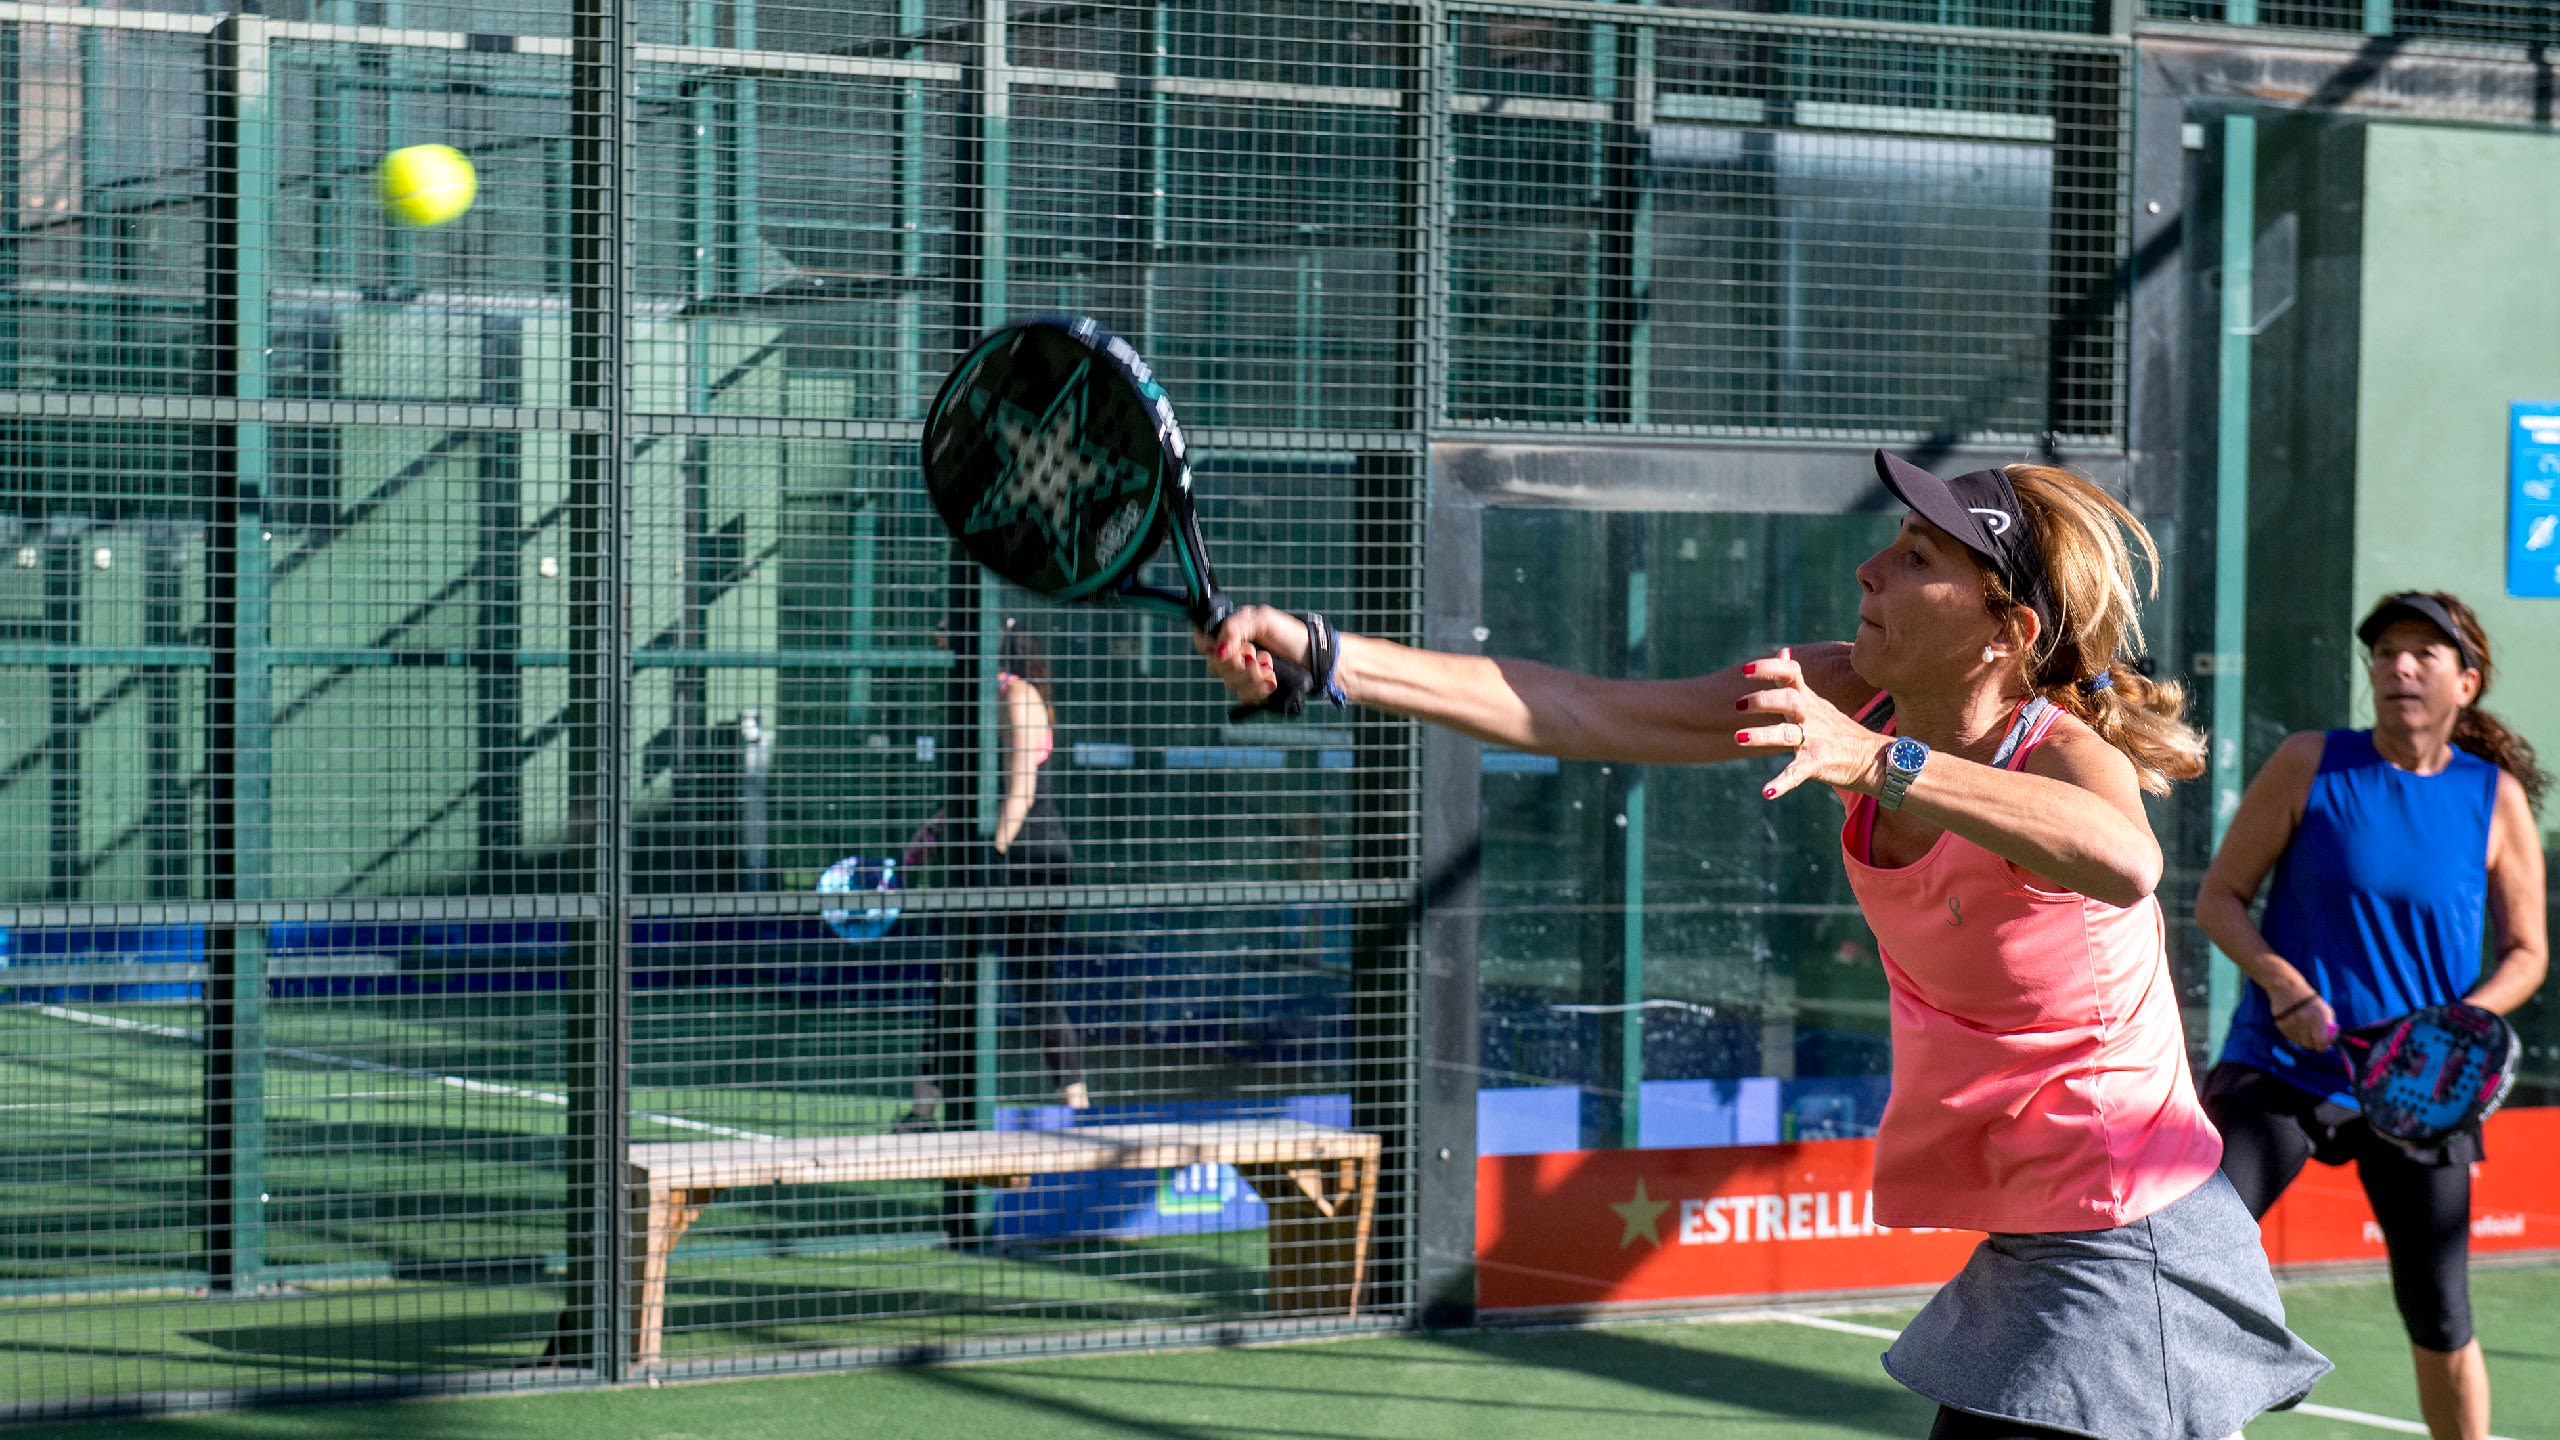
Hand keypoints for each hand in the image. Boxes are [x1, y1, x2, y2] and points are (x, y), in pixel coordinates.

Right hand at [1192, 604, 1305, 707]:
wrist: (1312, 656)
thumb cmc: (1288, 633)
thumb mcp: (1263, 619)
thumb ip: (1237, 628)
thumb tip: (1219, 650)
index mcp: (1231, 634)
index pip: (1203, 642)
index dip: (1207, 646)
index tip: (1224, 648)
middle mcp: (1232, 655)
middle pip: (1215, 666)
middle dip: (1237, 662)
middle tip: (1256, 653)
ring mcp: (1242, 675)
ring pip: (1230, 683)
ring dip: (1252, 675)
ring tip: (1271, 666)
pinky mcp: (1253, 692)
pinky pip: (1244, 696)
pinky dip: (1259, 689)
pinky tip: (1272, 681)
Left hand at [1734, 648, 1888, 800]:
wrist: (1874, 759)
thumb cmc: (1840, 730)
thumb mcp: (1817, 700)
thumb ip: (1795, 679)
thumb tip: (1783, 651)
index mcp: (1808, 700)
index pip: (1790, 674)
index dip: (1768, 668)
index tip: (1745, 669)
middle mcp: (1811, 717)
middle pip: (1788, 701)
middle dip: (1763, 700)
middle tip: (1738, 705)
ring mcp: (1815, 740)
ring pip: (1786, 735)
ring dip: (1761, 735)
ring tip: (1737, 737)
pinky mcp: (1818, 764)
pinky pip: (1797, 773)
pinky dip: (1782, 783)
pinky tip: (1766, 792)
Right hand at [2271, 987, 2337, 1050]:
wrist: (2287, 988)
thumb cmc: (2310, 1001)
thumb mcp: (2325, 1010)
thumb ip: (2329, 1026)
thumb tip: (2330, 1042)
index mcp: (2318, 1017)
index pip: (2321, 1042)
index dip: (2323, 1046)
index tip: (2323, 1046)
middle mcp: (2304, 1021)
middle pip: (2308, 1044)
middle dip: (2312, 1043)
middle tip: (2313, 1038)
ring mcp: (2291, 1023)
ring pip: (2298, 1042)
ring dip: (2302, 1038)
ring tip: (2303, 1028)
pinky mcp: (2281, 1025)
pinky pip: (2290, 1037)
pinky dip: (2294, 1034)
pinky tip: (2295, 1025)